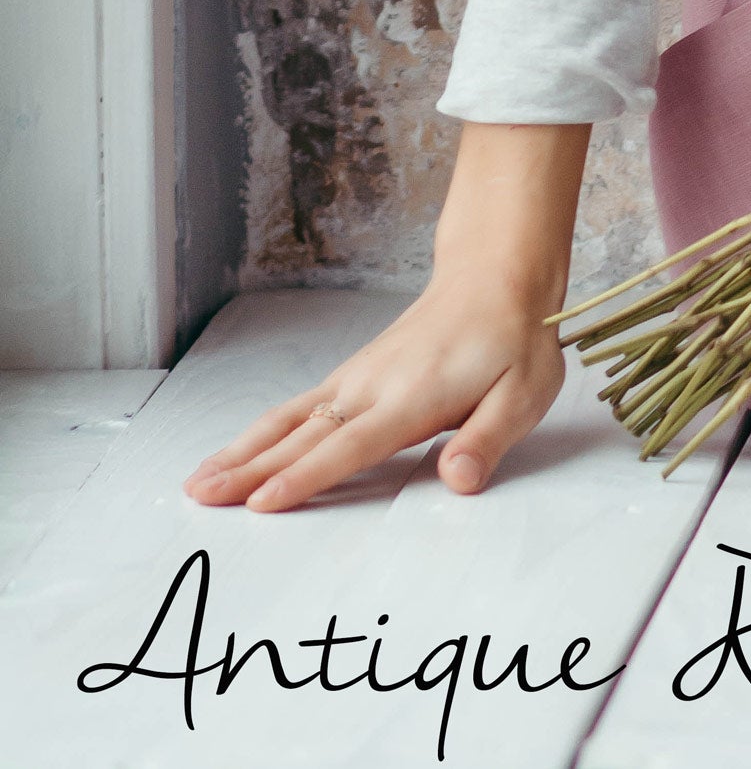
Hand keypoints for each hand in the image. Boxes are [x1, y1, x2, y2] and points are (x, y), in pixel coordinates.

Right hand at [181, 121, 589, 513]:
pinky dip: (262, 431)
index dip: (305, 477)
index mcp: (412, 396)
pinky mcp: (355, 374)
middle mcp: (373, 385)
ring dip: (242, 451)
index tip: (262, 503)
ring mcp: (358, 377)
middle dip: (248, 470)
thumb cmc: (512, 338)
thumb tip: (456, 480)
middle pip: (302, 434)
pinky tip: (239, 452)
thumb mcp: (523, 393)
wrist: (497, 274)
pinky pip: (298, 405)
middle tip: (199, 498)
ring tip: (199, 482)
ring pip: (289, 418)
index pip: (350, 445)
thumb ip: (487, 440)